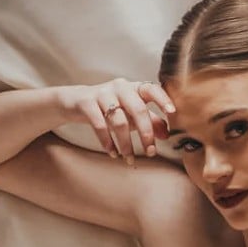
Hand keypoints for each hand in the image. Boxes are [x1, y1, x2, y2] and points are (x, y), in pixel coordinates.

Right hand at [59, 78, 173, 161]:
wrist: (75, 101)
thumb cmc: (110, 108)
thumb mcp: (131, 113)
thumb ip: (150, 121)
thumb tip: (167, 134)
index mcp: (133, 87)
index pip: (151, 89)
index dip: (163, 99)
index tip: (173, 113)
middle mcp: (120, 87)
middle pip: (138, 109)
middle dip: (146, 133)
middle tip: (150, 153)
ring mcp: (102, 93)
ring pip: (119, 121)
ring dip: (126, 144)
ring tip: (129, 159)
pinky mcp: (87, 102)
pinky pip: (99, 125)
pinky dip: (107, 142)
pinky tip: (113, 153)